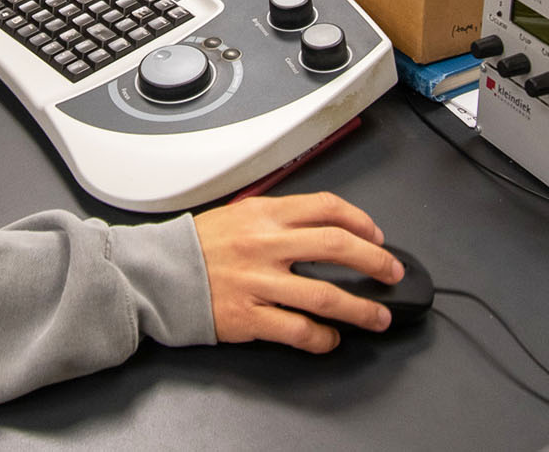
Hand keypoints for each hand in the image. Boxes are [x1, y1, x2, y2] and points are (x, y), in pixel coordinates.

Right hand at [192, 192, 403, 352]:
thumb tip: (322, 227)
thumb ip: (278, 218)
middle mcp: (266, 245)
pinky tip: (330, 339)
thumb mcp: (238, 213)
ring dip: (361, 309)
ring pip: (326, 296)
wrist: (158, 274)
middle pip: (337, 247)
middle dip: (375, 262)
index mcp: (265, 214)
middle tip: (391, 273)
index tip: (376, 236)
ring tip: (378, 317)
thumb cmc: (196, 246)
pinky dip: (322, 338)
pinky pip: (298, 330)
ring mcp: (259, 283)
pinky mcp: (250, 316)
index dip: (361, 222)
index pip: (326, 208)